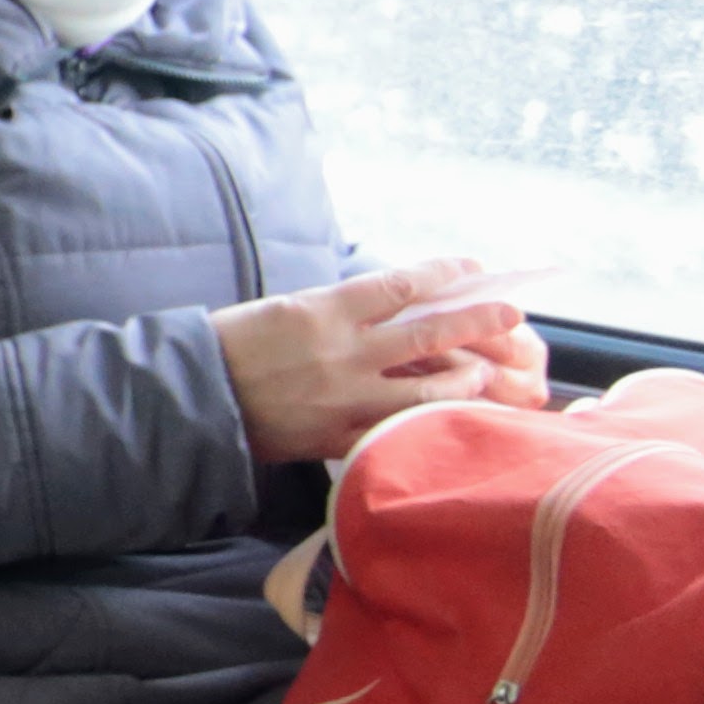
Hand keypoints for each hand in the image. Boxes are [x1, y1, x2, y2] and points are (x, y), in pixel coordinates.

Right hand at [215, 261, 551, 465]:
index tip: (473, 267)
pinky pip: (395, 430)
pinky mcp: (336, 436)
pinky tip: (444, 420)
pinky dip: (424, 424)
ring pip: (426, 390)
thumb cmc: (230, 345)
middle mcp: (343, 352)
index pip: (400, 285)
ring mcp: (344, 398)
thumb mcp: (283, 309)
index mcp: (324, 311)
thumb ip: (336, 312)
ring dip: (463, 380)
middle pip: (428, 333)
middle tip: (513, 313)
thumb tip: (384, 308)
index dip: (444, 274)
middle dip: (476, 321)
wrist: (190, 397)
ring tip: (484, 374)